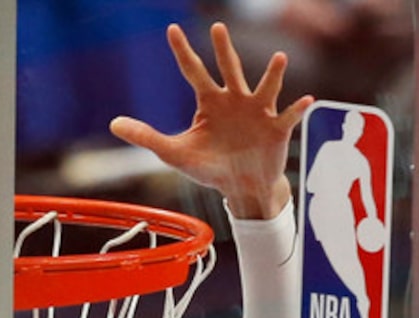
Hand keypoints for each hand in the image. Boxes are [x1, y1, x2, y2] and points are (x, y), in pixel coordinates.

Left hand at [111, 21, 307, 220]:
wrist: (240, 188)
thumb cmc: (210, 167)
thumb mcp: (175, 153)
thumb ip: (146, 136)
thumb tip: (113, 123)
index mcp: (210, 102)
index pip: (193, 71)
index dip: (183, 52)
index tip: (172, 30)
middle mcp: (234, 100)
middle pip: (229, 69)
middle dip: (224, 50)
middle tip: (218, 29)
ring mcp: (258, 112)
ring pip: (265, 87)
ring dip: (273, 74)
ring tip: (280, 59)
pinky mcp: (277, 129)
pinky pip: (289, 116)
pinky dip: (297, 109)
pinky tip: (305, 100)